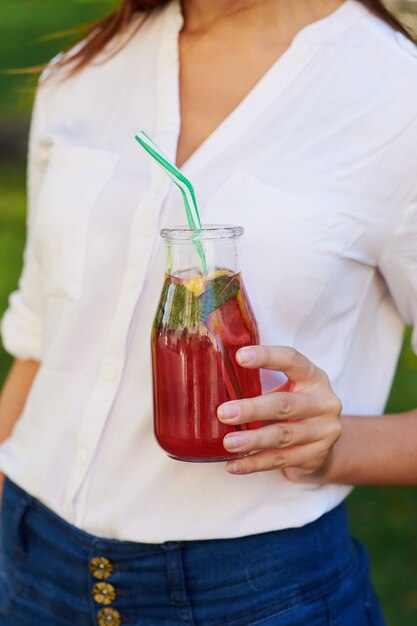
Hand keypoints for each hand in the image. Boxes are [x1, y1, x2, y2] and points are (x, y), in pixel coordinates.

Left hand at [217, 346, 341, 479]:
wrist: (326, 442)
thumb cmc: (295, 405)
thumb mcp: (287, 388)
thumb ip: (259, 383)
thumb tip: (212, 381)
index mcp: (313, 377)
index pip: (292, 360)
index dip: (267, 357)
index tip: (240, 357)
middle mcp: (323, 402)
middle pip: (285, 404)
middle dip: (252, 409)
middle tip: (223, 413)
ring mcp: (323, 431)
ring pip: (283, 436)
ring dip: (252, 440)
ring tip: (228, 443)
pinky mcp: (315, 456)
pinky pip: (280, 460)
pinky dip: (254, 463)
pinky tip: (234, 465)